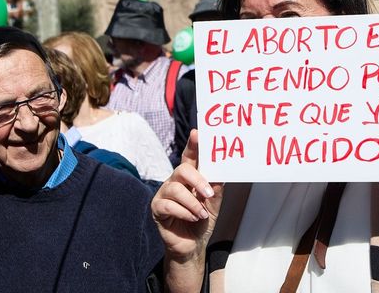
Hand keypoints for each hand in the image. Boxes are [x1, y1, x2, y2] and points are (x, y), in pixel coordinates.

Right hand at [152, 130, 222, 262]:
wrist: (193, 245)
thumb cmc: (202, 220)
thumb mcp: (214, 203)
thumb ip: (216, 188)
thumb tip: (220, 173)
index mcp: (189, 177)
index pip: (190, 157)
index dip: (193, 145)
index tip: (197, 134)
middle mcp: (175, 181)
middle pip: (182, 170)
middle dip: (197, 181)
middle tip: (208, 194)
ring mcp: (164, 194)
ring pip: (175, 189)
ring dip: (192, 203)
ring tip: (201, 214)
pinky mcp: (157, 208)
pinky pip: (168, 205)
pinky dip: (184, 212)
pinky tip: (192, 219)